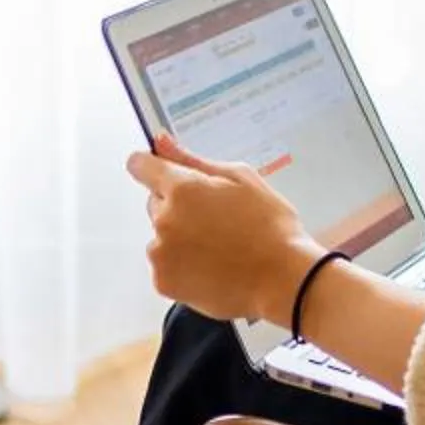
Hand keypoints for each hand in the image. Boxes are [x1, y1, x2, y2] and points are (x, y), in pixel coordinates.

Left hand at [126, 136, 314, 323]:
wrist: (283, 279)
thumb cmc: (271, 229)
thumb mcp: (242, 179)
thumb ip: (194, 160)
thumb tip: (163, 143)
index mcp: (183, 188)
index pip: (141, 165)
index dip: (152, 165)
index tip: (163, 172)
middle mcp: (165, 220)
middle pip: (155, 202)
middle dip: (178, 205)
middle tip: (216, 218)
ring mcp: (161, 253)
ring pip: (160, 235)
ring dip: (179, 237)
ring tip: (219, 246)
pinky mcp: (163, 281)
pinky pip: (165, 264)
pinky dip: (182, 265)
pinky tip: (212, 264)